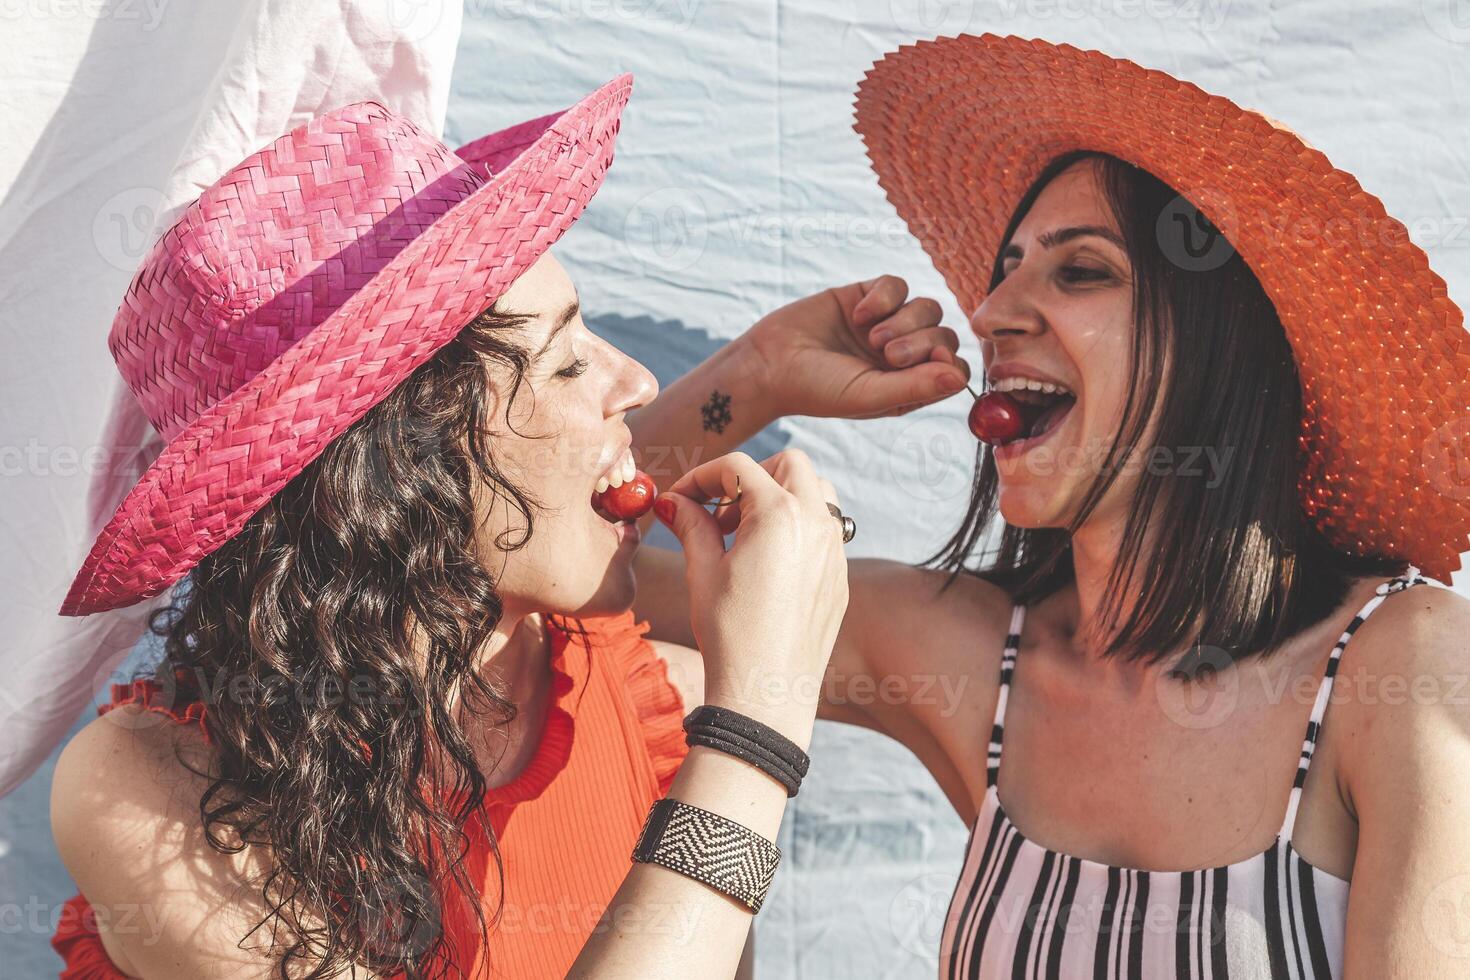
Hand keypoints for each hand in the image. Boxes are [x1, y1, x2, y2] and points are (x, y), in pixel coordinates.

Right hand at [653, 449, 847, 749]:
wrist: (767, 692)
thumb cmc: (730, 633)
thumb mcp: (703, 572)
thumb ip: (691, 525)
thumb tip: (674, 501)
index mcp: (779, 514)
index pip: (737, 467)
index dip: (701, 476)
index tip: (681, 499)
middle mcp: (816, 523)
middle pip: (788, 464)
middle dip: (749, 476)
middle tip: (719, 512)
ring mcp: (834, 549)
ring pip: (817, 490)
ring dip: (781, 495)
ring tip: (745, 532)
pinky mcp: (840, 575)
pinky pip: (825, 529)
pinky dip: (797, 526)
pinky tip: (767, 562)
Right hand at [742, 275, 971, 420]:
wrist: (770, 363)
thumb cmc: (818, 389)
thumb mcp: (870, 395)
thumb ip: (917, 386)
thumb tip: (959, 377)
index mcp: (908, 386)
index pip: (953, 369)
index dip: (951, 361)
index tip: (935, 359)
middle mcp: (903, 356)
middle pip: (944, 334)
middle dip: (922, 341)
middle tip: (886, 353)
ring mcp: (888, 324)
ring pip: (927, 307)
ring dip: (904, 318)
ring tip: (871, 334)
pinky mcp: (868, 297)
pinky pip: (897, 285)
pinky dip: (884, 296)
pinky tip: (858, 313)